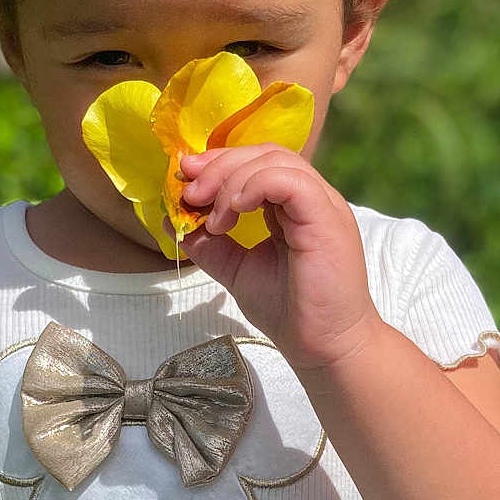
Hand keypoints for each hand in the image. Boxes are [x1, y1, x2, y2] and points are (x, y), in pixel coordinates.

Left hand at [168, 144, 378, 372]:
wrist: (323, 346)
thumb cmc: (289, 310)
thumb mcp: (237, 269)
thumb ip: (210, 244)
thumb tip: (172, 221)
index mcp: (294, 205)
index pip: (258, 162)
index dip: (219, 163)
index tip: (185, 180)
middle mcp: (312, 197)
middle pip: (264, 153)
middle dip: (219, 166)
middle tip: (189, 193)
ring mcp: (323, 205)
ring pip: (275, 161)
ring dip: (231, 180)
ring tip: (212, 219)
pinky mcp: (327, 218)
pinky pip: (290, 181)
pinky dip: (253, 187)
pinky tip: (232, 213)